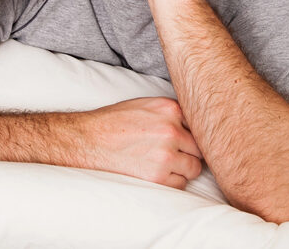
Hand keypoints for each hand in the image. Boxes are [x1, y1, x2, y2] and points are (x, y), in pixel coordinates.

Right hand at [83, 97, 202, 189]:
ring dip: (183, 169)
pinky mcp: (158, 176)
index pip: (198, 125)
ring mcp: (166, 154)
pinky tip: (157, 173)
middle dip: (190, 153)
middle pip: (199, 148)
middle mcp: (171, 130)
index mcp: (169, 109)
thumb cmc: (115, 122)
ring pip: (193, 168)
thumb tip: (191, 126)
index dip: (192, 135)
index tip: (186, 141)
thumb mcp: (145, 105)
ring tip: (165, 165)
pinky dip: (172, 182)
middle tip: (176, 155)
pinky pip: (180, 184)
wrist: (89, 140)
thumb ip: (170, 113)